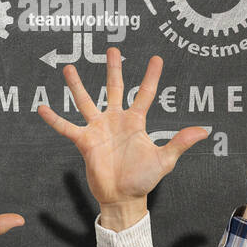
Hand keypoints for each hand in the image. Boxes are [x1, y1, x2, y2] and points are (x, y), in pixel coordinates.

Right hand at [37, 48, 207, 230]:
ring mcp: (98, 129)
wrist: (123, 198)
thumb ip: (180, 142)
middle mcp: (116, 120)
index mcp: (136, 122)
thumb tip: (204, 130)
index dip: (151, 76)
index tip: (156, 58)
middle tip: (112, 49)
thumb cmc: (144, 179)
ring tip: (68, 68)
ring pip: (86, 101)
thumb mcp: (164, 160)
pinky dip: (54, 119)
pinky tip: (42, 107)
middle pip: (114, 88)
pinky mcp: (84, 141)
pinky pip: (66, 127)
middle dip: (113, 69)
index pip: (144, 94)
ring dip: (77, 85)